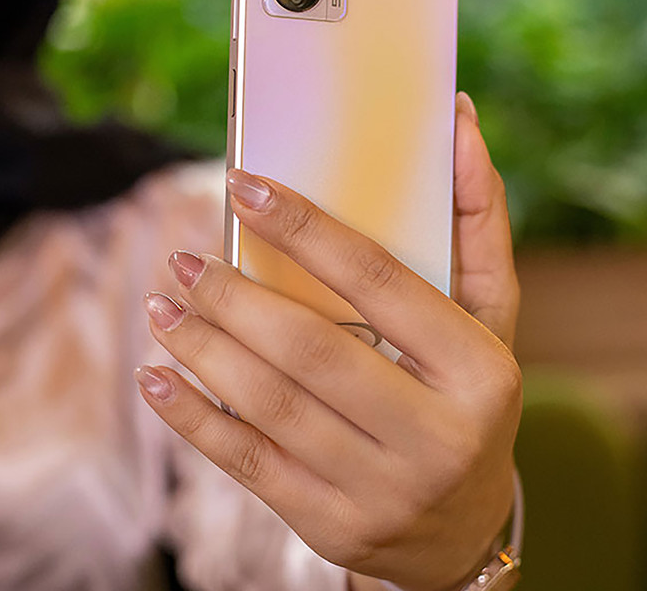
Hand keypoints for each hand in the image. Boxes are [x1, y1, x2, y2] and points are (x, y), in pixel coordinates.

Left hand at [136, 91, 521, 590]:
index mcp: (479, 371)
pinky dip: (192, 417)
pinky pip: (248, 466)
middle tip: (186, 258)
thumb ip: (478, 218)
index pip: (380, 282)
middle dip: (234, 297)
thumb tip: (461, 120)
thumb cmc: (471, 393)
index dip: (307, 229)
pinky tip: (157, 377)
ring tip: (165, 305)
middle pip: (311, 350)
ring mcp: (382, 492)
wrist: (464, 526)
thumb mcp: (489, 312)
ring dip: (203, 348)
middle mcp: (437, 438)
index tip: (245, 187)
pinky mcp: (333, 527)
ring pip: (270, 406)